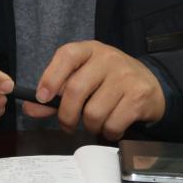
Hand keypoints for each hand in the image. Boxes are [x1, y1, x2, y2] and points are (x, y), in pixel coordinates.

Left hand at [21, 41, 164, 140]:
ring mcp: (125, 77)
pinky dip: (108, 133)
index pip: (66, 55)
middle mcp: (108, 58)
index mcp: (90, 50)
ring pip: (93, 112)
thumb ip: (56, 93)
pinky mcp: (138, 96)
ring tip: (95, 123)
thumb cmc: (110, 81)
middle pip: (76, 90)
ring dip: (90, 127)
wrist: (152, 85)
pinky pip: (113, 124)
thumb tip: (30, 107)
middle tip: (68, 124)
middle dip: (66, 115)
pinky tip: (112, 126)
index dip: (51, 77)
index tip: (42, 98)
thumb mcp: (84, 77)